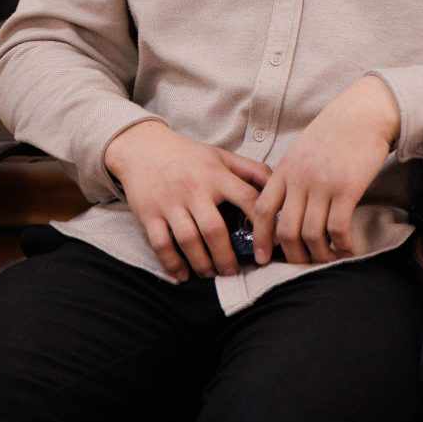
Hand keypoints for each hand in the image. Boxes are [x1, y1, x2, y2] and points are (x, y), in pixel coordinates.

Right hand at [103, 120, 272, 282]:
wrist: (143, 147)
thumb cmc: (188, 155)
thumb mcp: (221, 156)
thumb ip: (251, 170)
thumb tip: (279, 186)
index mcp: (216, 174)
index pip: (247, 199)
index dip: (263, 225)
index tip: (270, 248)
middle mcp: (194, 188)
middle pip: (215, 230)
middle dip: (227, 257)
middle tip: (233, 272)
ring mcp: (170, 202)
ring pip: (189, 241)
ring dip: (202, 264)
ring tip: (212, 274)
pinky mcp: (149, 214)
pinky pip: (161, 245)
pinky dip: (172, 264)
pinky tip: (183, 275)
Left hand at [249, 75, 400, 266]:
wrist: (364, 113)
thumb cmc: (334, 132)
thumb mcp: (302, 151)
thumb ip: (291, 177)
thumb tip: (286, 210)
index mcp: (285, 169)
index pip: (263, 209)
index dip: (260, 238)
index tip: (263, 257)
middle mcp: (300, 178)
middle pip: (286, 230)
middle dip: (293, 256)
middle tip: (303, 264)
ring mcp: (323, 184)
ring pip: (312, 234)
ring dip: (320, 255)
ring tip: (328, 258)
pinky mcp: (347, 188)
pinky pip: (338, 229)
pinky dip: (342, 245)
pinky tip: (348, 248)